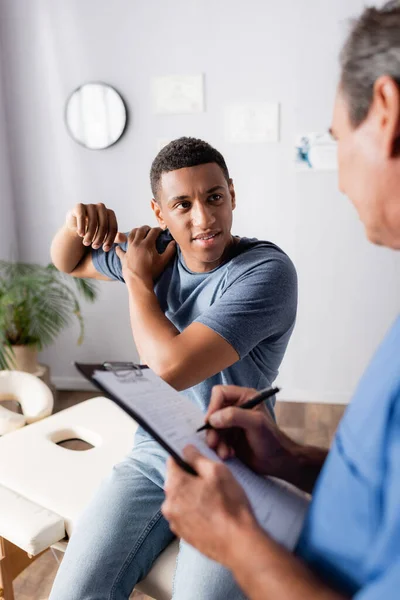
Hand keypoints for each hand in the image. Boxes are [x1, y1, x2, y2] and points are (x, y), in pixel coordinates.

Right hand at [65, 203, 126, 251]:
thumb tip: (123, 239)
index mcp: (110, 213)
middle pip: (104, 224)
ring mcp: (90, 205)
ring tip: (86, 243)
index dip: (110, 239)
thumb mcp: (105, 236)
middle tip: (95, 247)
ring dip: (90, 234)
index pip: (113, 227)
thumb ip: (114, 237)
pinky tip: (80, 235)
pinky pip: (81, 216)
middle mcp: (101, 207)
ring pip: (93, 221)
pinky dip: (81, 226)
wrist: (77, 227)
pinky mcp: (79, 206)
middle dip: (100, 238)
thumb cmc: (94, 231)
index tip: (105, 249)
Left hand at [115, 226, 175, 286]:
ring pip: (130, 235)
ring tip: (137, 232)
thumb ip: (170, 250)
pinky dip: (119, 248)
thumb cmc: (151, 271)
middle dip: (146, 228)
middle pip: (140, 230)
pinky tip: (118, 247)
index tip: (161, 231)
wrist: (138, 281)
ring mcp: (129, 249)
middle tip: (149, 229)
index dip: (158, 229)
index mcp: (147, 243)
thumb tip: (173, 243)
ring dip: (134, 232)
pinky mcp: (124, 257)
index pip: (153, 231)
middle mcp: (137, 243)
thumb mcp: (163, 261)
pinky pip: (120, 251)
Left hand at [162, 445, 257, 565]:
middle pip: (176, 481)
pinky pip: (185, 514)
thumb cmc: (229, 505)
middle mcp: (168, 504)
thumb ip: (197, 457)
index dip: (185, 457)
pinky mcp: (182, 535)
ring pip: (181, 498)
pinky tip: (212, 514)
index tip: (197, 460)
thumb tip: (186, 450)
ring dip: (192, 495)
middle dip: (190, 478)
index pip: (172, 461)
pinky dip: (194, 511)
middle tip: (212, 482)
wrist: (238, 543)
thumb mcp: (217, 471)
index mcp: (174, 485)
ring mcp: (174, 521)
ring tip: (214, 500)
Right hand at [205, 385, 296, 477]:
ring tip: (225, 453)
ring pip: (212, 428)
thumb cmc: (271, 439)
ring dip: (216, 442)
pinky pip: (216, 439)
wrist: (277, 461)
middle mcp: (236, 407)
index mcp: (244, 397)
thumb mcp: (256, 424)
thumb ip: (235, 416)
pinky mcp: (229, 436)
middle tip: (214, 443)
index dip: (213, 406)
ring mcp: (231, 422)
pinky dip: (220, 448)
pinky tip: (229, 454)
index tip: (211, 422)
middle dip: (213, 429)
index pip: (220, 393)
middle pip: (213, 412)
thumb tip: (213, 418)